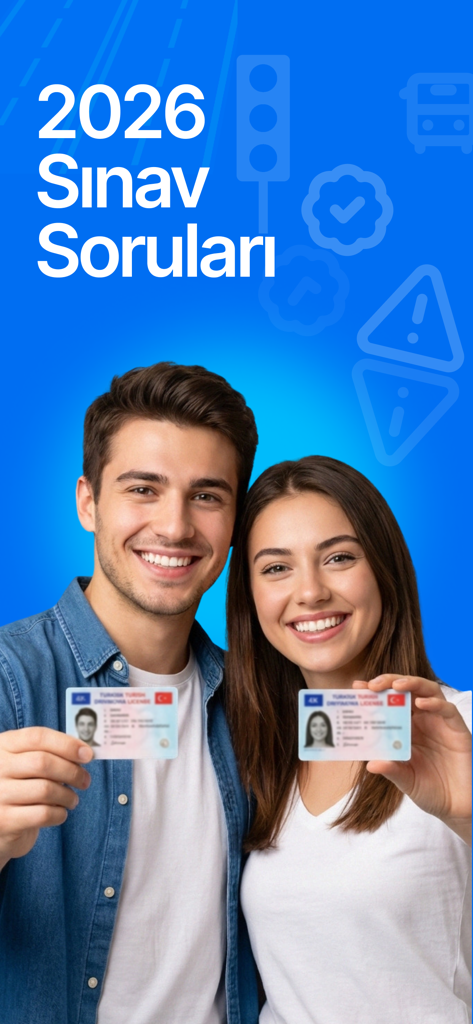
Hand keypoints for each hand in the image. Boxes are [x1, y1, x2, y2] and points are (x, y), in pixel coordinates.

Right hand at [0, 726, 92, 867]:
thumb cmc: (18, 788)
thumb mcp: (23, 763)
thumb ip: (48, 753)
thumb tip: (84, 753)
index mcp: (3, 746)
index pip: (37, 737)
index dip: (66, 744)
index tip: (87, 754)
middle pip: (43, 762)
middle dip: (71, 771)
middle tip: (85, 780)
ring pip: (45, 789)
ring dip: (68, 795)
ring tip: (72, 799)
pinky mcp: (5, 821)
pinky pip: (43, 814)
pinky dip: (59, 814)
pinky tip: (60, 813)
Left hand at [352, 675, 471, 843]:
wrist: (457, 806)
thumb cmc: (431, 790)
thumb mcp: (406, 781)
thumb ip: (392, 771)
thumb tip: (370, 764)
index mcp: (406, 728)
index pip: (389, 702)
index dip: (374, 692)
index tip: (356, 687)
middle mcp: (422, 720)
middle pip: (407, 689)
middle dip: (389, 682)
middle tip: (372, 685)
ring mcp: (439, 722)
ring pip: (428, 690)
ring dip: (412, 683)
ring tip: (396, 686)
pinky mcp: (456, 729)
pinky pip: (447, 709)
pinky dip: (434, 703)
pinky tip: (421, 704)